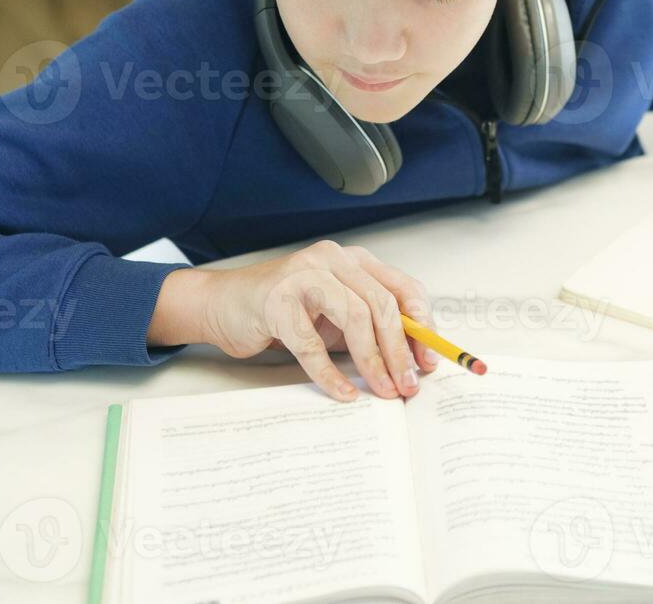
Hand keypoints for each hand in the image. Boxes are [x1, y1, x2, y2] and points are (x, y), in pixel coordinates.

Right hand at [157, 240, 439, 401]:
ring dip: (374, 362)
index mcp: (354, 261)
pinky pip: (312, 344)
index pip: (404, 288)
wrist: (224, 304)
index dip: (422, 326)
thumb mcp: (337, 315)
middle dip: (400, 351)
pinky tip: (344, 392)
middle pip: (381, 305)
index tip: (428, 362)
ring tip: (383, 390)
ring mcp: (303, 276)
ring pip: (355, 317)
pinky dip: (331, 374)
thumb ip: (371, 328)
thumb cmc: (285, 311)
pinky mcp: (277, 301)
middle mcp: (332, 260)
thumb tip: (413, 362)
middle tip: (408, 385)